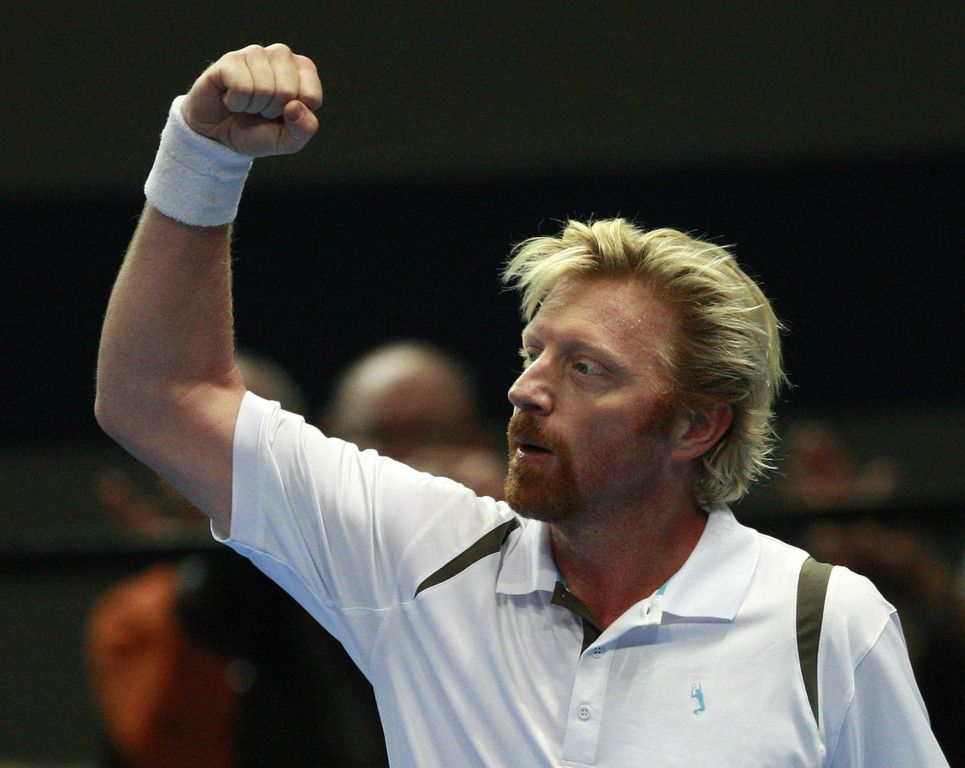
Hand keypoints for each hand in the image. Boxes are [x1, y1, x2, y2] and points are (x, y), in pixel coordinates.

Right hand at [181, 43, 322, 156]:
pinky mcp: (229, 59)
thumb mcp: (288, 140)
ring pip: (265, 89)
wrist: (220, 136)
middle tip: (261, 111)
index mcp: (303, 70)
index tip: (283, 115)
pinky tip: (231, 99)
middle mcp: (281, 55)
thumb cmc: (258, 132)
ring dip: (253, 107)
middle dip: (272, 111)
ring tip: (247, 104)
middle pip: (288, 91)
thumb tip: (295, 107)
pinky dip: (235, 103)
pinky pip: (241, 87)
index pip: (311, 96)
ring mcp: (255, 54)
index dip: (295, 116)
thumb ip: (304, 129)